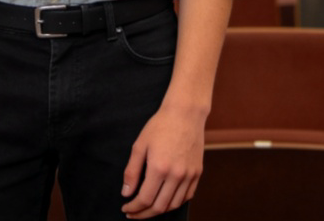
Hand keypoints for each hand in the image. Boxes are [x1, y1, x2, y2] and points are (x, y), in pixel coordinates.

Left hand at [120, 103, 204, 217]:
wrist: (185, 113)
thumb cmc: (160, 125)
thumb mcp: (140, 145)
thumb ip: (132, 171)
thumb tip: (126, 193)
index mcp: (159, 168)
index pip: (145, 199)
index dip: (134, 207)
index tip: (126, 208)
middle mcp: (176, 175)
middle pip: (159, 207)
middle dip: (143, 214)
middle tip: (133, 213)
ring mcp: (189, 175)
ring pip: (174, 205)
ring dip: (159, 211)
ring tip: (147, 209)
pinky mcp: (197, 173)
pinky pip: (186, 197)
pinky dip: (175, 203)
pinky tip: (165, 200)